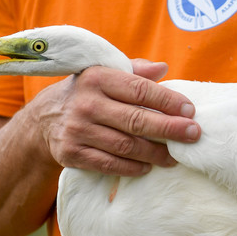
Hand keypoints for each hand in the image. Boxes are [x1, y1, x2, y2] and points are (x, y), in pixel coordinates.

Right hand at [30, 59, 200, 175]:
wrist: (43, 120)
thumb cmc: (87, 94)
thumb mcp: (105, 74)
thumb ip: (134, 70)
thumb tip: (163, 68)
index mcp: (98, 78)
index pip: (140, 90)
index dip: (168, 101)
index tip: (190, 110)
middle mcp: (86, 104)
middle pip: (137, 120)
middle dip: (170, 129)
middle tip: (193, 135)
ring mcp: (78, 130)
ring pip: (126, 146)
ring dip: (155, 153)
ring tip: (175, 156)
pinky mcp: (72, 154)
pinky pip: (110, 164)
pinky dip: (133, 167)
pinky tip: (148, 166)